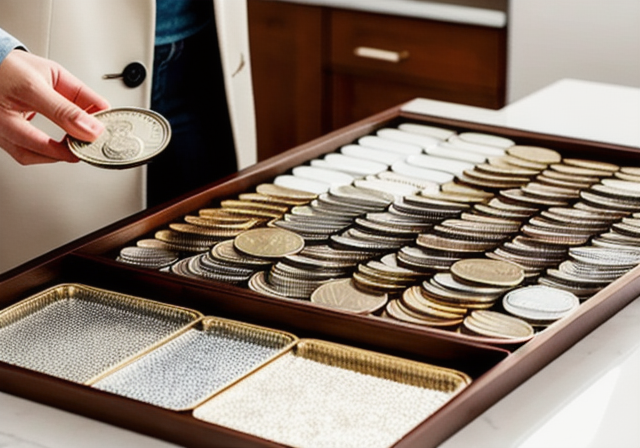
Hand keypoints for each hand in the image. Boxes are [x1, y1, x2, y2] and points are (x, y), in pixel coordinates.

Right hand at [0, 49, 109, 164]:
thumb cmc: (15, 68)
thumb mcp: (51, 74)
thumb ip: (77, 94)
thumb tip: (102, 109)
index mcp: (22, 88)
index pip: (54, 109)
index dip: (78, 122)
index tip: (96, 131)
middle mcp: (3, 112)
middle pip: (35, 143)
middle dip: (64, 152)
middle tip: (84, 149)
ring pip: (26, 155)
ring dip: (53, 157)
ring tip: (72, 149)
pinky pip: (20, 153)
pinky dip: (41, 155)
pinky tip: (56, 148)